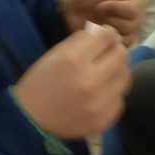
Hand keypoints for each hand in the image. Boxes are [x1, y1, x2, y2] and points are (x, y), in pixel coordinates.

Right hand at [14, 28, 129, 138]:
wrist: (30, 121)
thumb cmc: (41, 82)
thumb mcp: (55, 54)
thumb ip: (82, 40)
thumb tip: (109, 33)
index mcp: (73, 60)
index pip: (107, 36)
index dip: (107, 33)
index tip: (104, 37)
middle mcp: (89, 80)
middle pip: (121, 55)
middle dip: (115, 50)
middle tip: (106, 55)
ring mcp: (98, 103)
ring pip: (125, 76)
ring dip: (117, 72)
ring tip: (104, 75)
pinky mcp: (103, 120)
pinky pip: (120, 100)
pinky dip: (112, 94)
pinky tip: (99, 95)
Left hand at [64, 0, 144, 46]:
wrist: (70, 12)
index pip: (133, 9)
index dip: (115, 9)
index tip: (100, 5)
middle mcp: (137, 14)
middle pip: (132, 25)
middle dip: (111, 21)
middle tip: (98, 15)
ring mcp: (131, 30)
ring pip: (127, 38)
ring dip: (108, 33)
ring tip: (97, 25)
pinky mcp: (123, 43)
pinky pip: (122, 48)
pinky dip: (108, 44)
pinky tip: (99, 35)